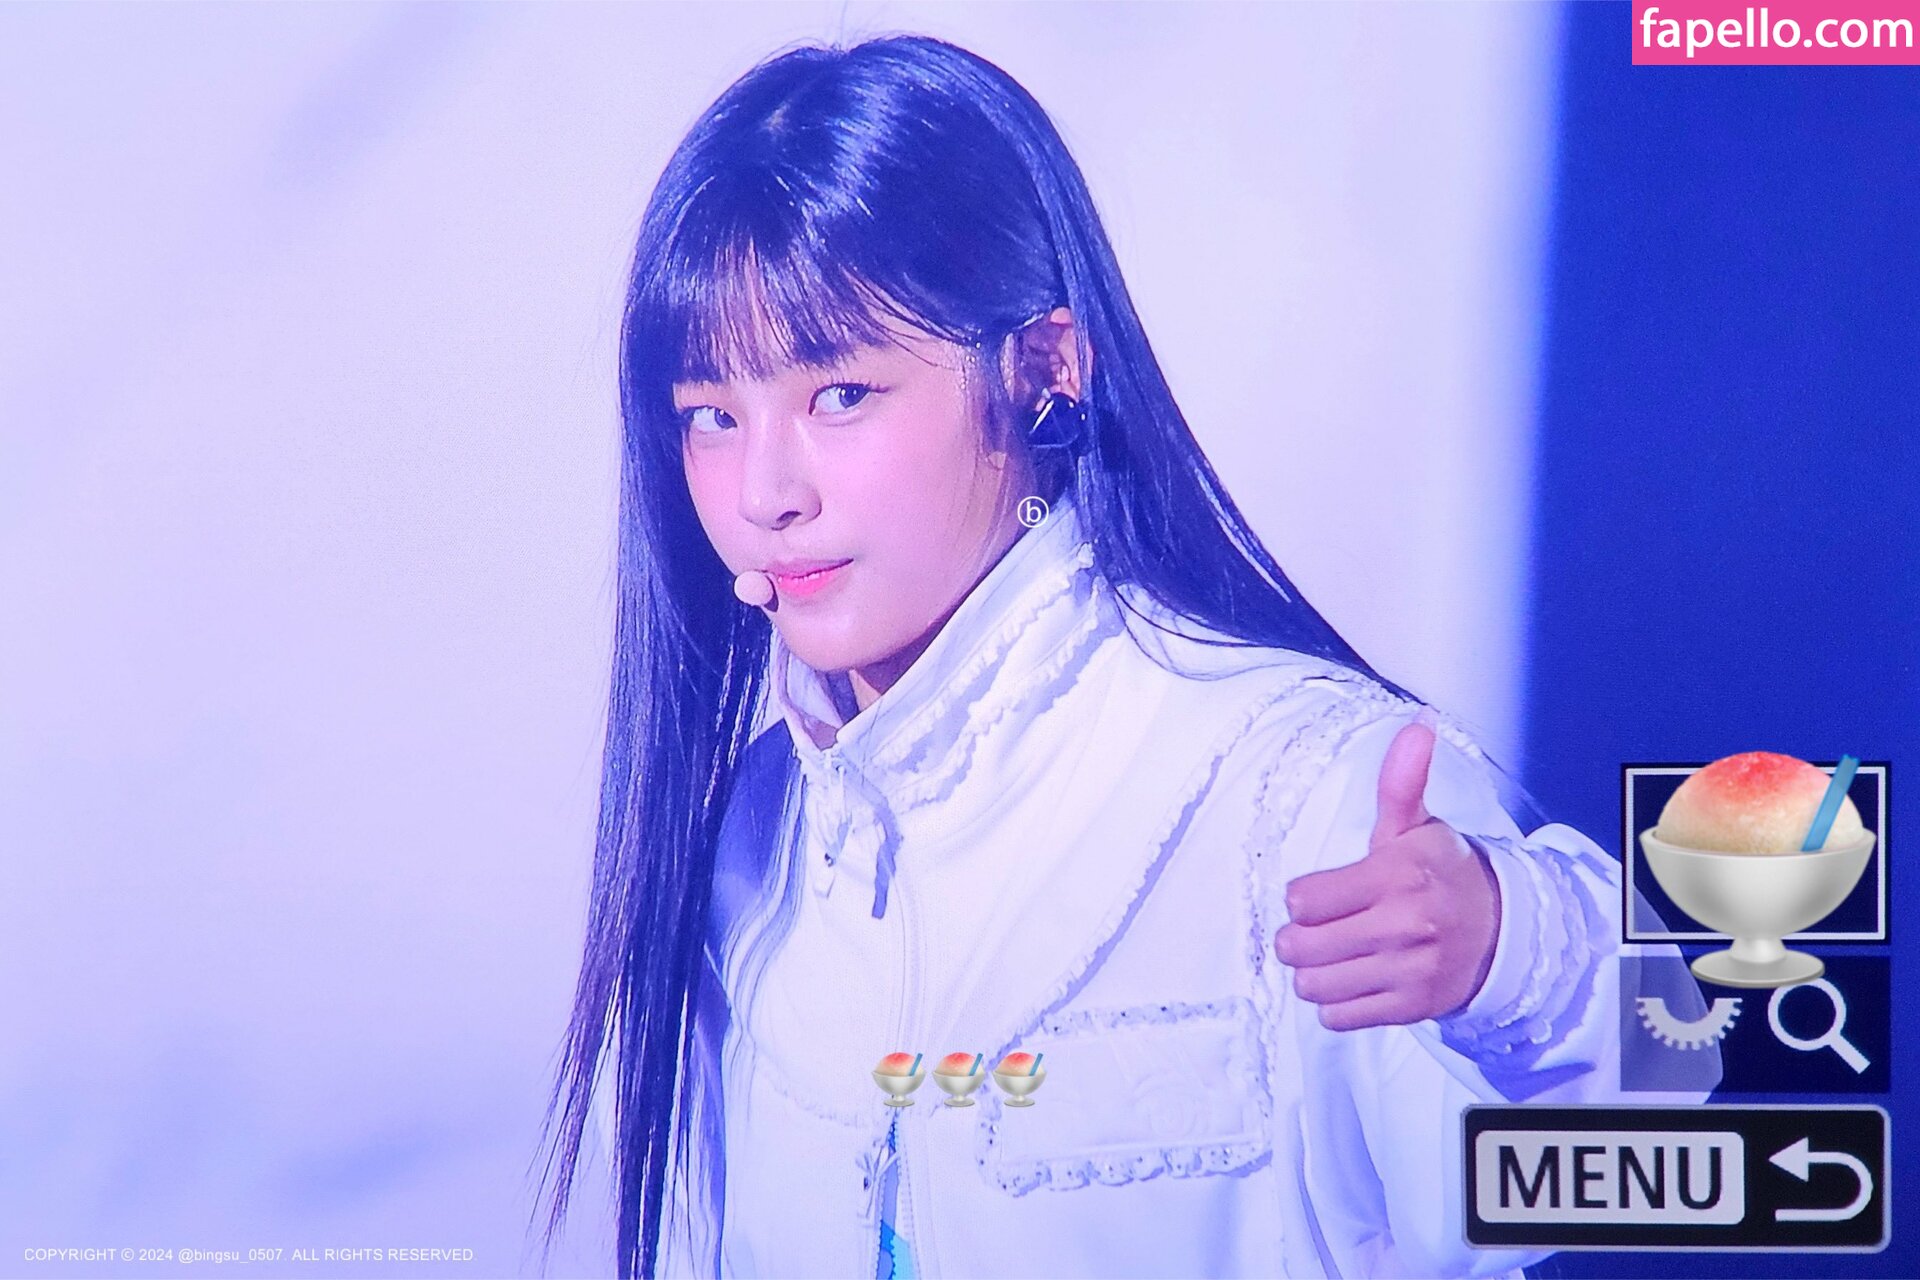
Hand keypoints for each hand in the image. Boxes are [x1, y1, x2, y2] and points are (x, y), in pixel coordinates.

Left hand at [1272, 715, 1501, 1030]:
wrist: (1503, 931)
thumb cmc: (1442, 873)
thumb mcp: (1418, 827)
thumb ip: (1401, 782)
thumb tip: (1416, 727)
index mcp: (1396, 875)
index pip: (1303, 900)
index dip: (1303, 898)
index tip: (1319, 895)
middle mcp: (1402, 925)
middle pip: (1300, 947)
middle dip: (1297, 938)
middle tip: (1314, 929)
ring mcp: (1407, 972)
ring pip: (1314, 986)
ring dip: (1312, 973)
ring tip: (1330, 956)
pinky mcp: (1411, 1009)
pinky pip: (1339, 1017)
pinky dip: (1336, 1004)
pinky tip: (1352, 980)